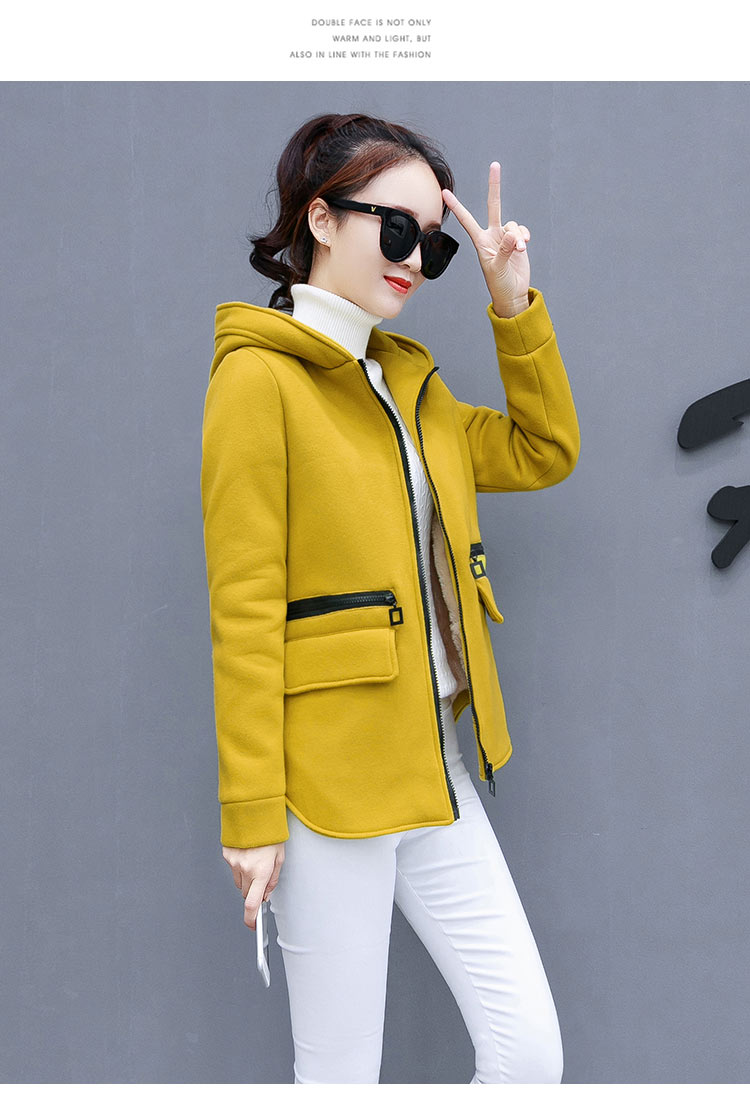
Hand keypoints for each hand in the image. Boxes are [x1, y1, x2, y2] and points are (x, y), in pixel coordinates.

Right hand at [222, 841, 285, 929]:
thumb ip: (273, 879)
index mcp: (261, 871)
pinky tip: (247, 853)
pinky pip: (232, 868)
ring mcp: (233, 862)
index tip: (252, 925)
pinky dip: (239, 866)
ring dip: (246, 878)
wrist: (255, 813)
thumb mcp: (280, 857)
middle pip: (245, 893)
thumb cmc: (270, 833)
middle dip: (253, 890)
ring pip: (238, 882)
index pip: (252, 903)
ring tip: (254, 861)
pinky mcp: (227, 855)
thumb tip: (266, 894)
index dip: (251, 919)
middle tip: (261, 877)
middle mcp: (245, 869)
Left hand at [442, 161, 530, 317]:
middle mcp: (492, 235)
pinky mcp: (518, 241)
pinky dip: (524, 237)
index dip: (457, 205)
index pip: (466, 219)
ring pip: (513, 224)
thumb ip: (505, 250)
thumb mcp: (497, 268)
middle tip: (495, 165)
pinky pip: (522, 231)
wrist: (512, 293)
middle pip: (494, 205)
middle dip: (494, 186)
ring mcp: (505, 237)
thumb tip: (512, 234)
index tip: (445, 192)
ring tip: (519, 251)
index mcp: (480, 241)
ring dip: (518, 237)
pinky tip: (524, 247)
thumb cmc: (499, 284)